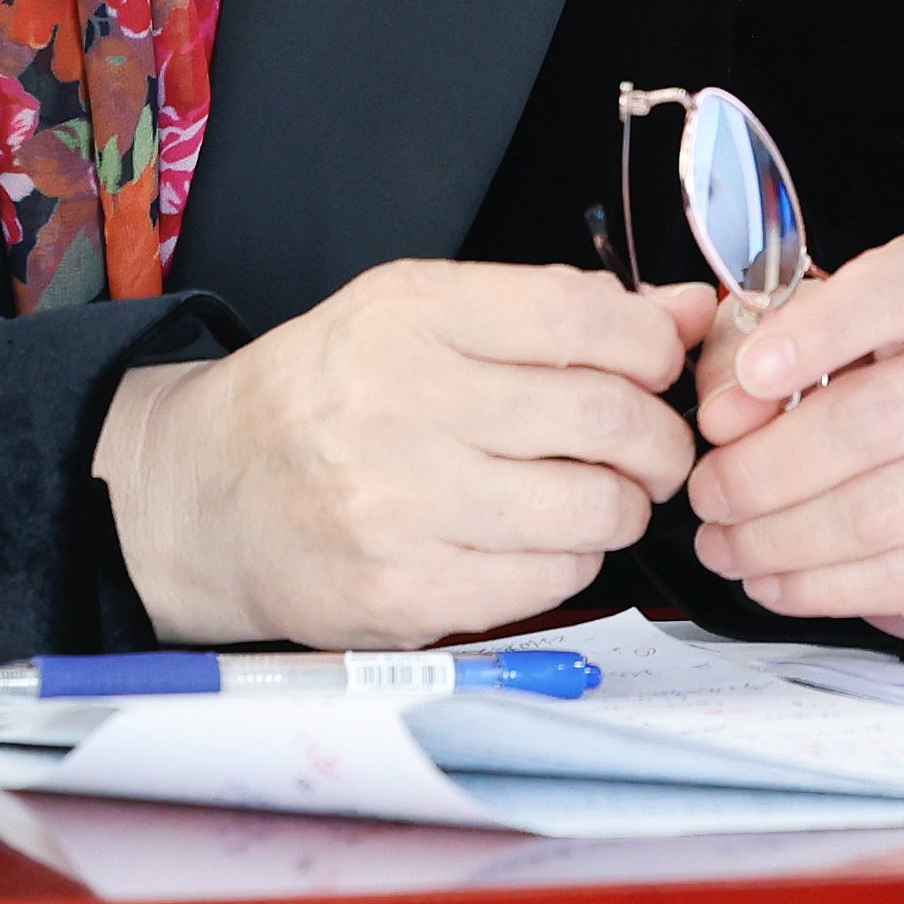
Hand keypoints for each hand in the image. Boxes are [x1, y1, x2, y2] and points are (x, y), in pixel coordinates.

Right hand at [95, 261, 710, 643]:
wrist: (211, 494)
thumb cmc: (328, 394)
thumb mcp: (419, 313)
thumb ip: (553, 309)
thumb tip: (692, 311)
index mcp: (412, 316)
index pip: (589, 318)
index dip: (654, 346)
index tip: (655, 365)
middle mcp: (406, 405)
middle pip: (609, 420)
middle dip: (660, 438)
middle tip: (650, 446)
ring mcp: (404, 508)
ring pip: (596, 510)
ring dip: (620, 505)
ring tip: (593, 493)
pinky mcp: (408, 595)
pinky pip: (552, 581)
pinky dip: (570, 561)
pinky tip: (536, 539)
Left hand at [682, 228, 903, 642]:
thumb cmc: (871, 373)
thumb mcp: (800, 327)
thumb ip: (748, 348)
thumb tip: (724, 415)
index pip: (902, 290)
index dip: (821, 331)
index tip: (750, 373)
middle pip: (876, 420)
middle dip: (767, 466)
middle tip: (707, 490)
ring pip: (880, 513)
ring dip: (778, 538)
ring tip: (723, 542)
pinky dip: (819, 589)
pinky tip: (772, 580)